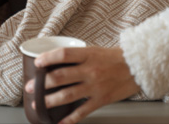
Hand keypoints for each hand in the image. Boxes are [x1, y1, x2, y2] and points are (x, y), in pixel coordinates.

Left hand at [25, 46, 139, 123]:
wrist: (138, 66)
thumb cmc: (115, 58)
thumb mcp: (95, 50)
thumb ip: (78, 56)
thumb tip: (57, 61)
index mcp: (88, 55)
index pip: (63, 55)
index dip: (48, 58)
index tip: (37, 63)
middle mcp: (90, 70)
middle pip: (60, 76)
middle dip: (41, 83)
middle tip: (29, 87)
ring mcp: (95, 86)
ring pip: (67, 95)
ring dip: (49, 101)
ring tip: (38, 104)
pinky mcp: (101, 99)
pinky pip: (82, 111)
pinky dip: (70, 119)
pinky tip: (60, 123)